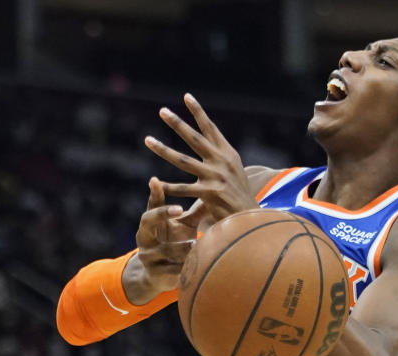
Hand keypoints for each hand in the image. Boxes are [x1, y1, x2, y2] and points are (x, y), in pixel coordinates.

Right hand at [123, 178, 197, 304]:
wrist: (159, 277)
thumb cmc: (176, 244)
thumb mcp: (185, 227)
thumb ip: (197, 212)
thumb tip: (215, 191)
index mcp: (151, 223)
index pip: (152, 204)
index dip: (154, 193)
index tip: (157, 181)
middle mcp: (144, 236)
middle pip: (147, 220)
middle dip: (162, 213)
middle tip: (180, 209)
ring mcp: (147, 255)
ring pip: (164, 249)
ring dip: (181, 247)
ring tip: (195, 244)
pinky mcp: (153, 273)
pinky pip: (170, 269)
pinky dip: (183, 267)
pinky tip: (193, 265)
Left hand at [144, 93, 257, 221]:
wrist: (250, 216)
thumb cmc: (240, 195)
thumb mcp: (234, 169)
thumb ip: (220, 156)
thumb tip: (209, 141)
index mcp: (228, 153)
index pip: (210, 128)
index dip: (198, 112)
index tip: (187, 97)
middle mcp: (222, 161)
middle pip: (194, 138)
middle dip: (177, 123)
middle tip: (162, 111)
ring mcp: (215, 176)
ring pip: (182, 160)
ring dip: (163, 149)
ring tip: (148, 140)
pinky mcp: (209, 193)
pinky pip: (183, 189)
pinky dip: (168, 186)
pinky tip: (155, 182)